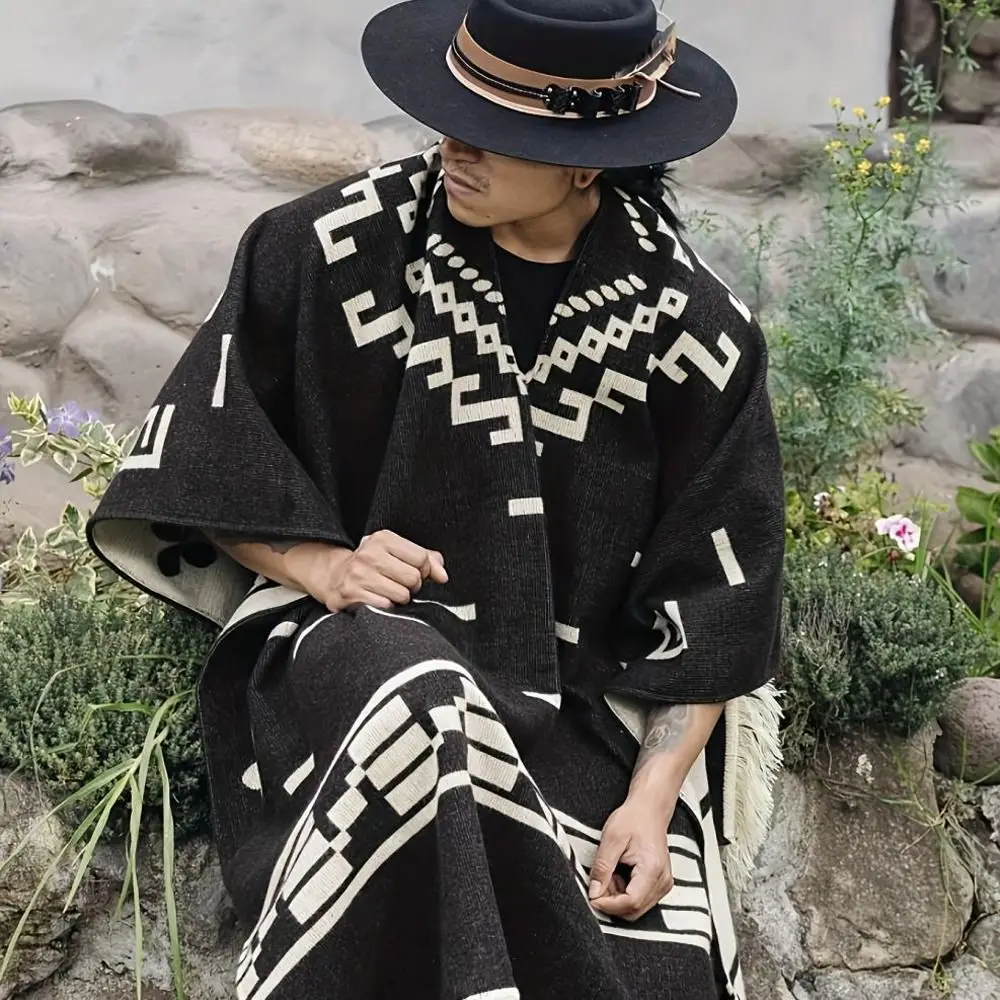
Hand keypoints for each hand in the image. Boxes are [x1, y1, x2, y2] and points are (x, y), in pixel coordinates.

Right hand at [285, 530, 447, 611]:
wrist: (333, 576)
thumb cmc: (371, 565)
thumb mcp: (396, 552)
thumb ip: (425, 559)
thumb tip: (442, 574)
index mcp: (383, 539)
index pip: (422, 558)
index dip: (425, 571)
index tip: (416, 573)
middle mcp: (369, 554)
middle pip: (414, 578)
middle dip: (411, 587)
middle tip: (398, 584)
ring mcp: (358, 574)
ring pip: (402, 595)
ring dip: (399, 599)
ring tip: (387, 592)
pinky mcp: (351, 594)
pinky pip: (385, 606)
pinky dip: (385, 607)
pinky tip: (376, 599)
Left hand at [588, 797, 673, 921]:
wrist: (649, 810)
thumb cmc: (633, 819)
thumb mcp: (611, 839)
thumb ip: (602, 868)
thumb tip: (594, 892)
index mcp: (652, 869)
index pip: (631, 902)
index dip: (608, 905)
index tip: (592, 897)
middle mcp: (662, 881)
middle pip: (634, 910)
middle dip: (612, 902)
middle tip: (598, 882)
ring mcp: (663, 884)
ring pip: (636, 907)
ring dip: (617, 897)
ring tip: (609, 873)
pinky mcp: (659, 884)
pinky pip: (640, 899)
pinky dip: (624, 893)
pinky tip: (618, 875)